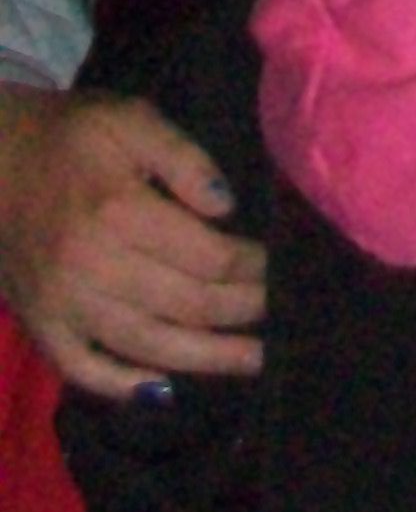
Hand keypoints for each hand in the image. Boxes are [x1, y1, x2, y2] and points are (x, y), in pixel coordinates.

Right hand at [0, 87, 266, 394]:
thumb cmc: (68, 137)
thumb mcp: (130, 120)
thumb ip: (184, 158)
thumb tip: (226, 207)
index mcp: (117, 213)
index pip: (207, 258)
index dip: (252, 267)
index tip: (277, 267)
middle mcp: (89, 267)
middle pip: (187, 305)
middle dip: (243, 312)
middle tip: (282, 314)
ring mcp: (60, 303)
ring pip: (146, 345)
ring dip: (206, 359)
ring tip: (253, 361)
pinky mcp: (39, 324)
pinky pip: (82, 369)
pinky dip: (123, 387)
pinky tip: (165, 391)